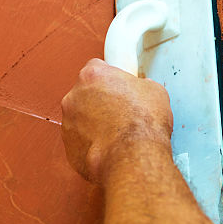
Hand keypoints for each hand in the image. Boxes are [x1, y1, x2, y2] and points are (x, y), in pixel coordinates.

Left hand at [61, 58, 172, 184]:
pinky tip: (110, 146)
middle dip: (100, 100)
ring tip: (118, 132)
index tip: (119, 86)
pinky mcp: (69, 146)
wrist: (133, 156)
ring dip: (94, 122)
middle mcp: (74, 96)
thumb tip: (142, 91)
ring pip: (81, 118)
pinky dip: (92, 142)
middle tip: (121, 111)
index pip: (96, 67)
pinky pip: (80, 140)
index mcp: (92, 75)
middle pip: (85, 93)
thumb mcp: (154, 91)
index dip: (111, 77)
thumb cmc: (142, 124)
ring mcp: (68, 122)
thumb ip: (140, 86)